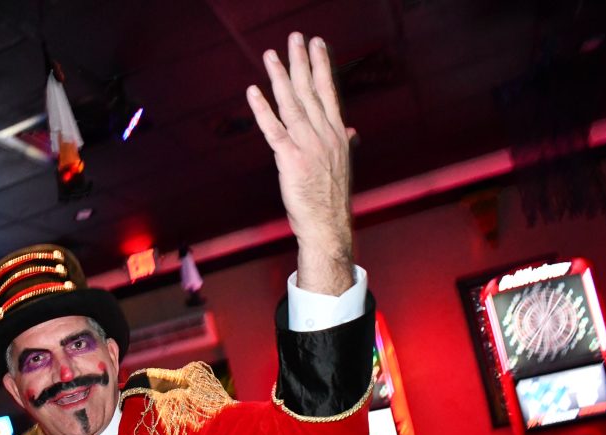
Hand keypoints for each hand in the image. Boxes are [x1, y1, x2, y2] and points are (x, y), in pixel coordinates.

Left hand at [247, 32, 354, 294]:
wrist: (328, 226)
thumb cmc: (331, 199)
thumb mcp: (341, 166)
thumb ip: (344, 143)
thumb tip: (352, 132)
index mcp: (338, 134)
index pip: (329, 92)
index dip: (322, 66)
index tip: (318, 44)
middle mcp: (326, 134)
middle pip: (311, 90)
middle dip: (302, 62)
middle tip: (295, 37)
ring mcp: (309, 145)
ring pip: (292, 104)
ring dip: (280, 77)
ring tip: (271, 54)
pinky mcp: (291, 159)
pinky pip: (274, 129)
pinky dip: (262, 109)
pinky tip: (253, 91)